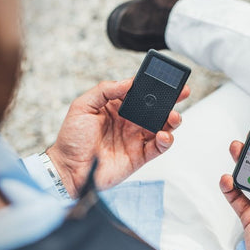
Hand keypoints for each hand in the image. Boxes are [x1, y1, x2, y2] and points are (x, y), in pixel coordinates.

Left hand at [47, 78, 189, 197]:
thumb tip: (128, 82)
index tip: (166, 79)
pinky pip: (159, 147)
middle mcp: (130, 121)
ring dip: (172, 120)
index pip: (140, 92)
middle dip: (171, 100)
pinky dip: (166, 141)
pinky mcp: (140, 156)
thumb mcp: (82, 106)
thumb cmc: (71, 139)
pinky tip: (163, 135)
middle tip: (181, 93)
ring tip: (173, 117)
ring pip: (162, 126)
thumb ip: (105, 90)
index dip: (154, 85)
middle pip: (157, 108)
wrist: (68, 170)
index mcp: (118, 107)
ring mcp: (136, 138)